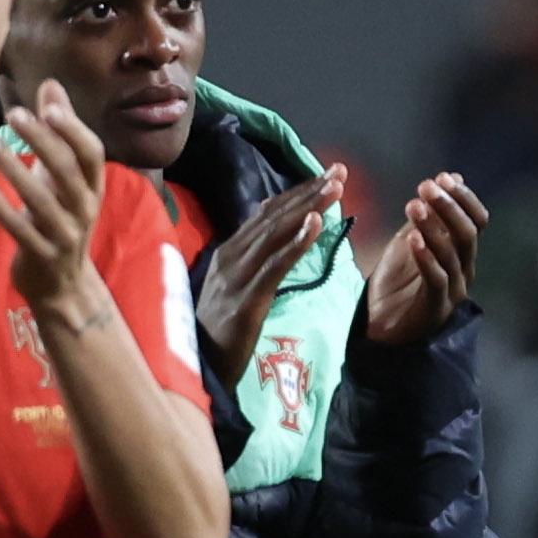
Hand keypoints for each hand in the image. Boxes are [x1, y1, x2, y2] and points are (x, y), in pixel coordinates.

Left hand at [0, 77, 110, 312]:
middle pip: (67, 170)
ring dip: (13, 169)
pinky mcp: (43, 255)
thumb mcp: (63, 176)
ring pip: (42, 199)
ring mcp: (66, 234)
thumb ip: (58, 132)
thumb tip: (51, 85)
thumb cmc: (60, 218)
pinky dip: (1, 208)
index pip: (90, 153)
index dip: (73, 130)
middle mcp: (85, 208)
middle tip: (12, 116)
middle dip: (41, 141)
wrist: (62, 284)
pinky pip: (21, 229)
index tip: (48, 107)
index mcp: (91, 186)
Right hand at [195, 171, 334, 370]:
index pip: (267, 214)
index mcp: (230, 252)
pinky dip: (296, 243)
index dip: (297, 192)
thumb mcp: (234, 287)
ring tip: (334, 188)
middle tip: (339, 171)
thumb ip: (251, 259)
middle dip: (308, 191)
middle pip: (275, 216)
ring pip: (276, 233)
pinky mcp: (247, 300)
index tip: (327, 175)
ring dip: (307, 207)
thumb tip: (269, 229)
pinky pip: (275, 266)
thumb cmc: (219, 329)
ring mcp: (237, 276)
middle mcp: (231, 256)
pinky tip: (315, 225)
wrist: (198, 366)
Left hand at [364, 172, 488, 346]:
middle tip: (426, 186)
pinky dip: (426, 258)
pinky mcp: (435, 308)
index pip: (477, 221)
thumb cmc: (397, 282)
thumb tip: (453, 176)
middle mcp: (464, 271)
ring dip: (433, 227)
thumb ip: (430, 214)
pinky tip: (413, 239)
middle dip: (448, 207)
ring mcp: (452, 291)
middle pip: (467, 234)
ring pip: (452, 254)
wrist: (378, 325)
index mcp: (462, 253)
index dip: (462, 198)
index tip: (441, 177)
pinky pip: (436, 280)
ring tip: (413, 206)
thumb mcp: (410, 239)